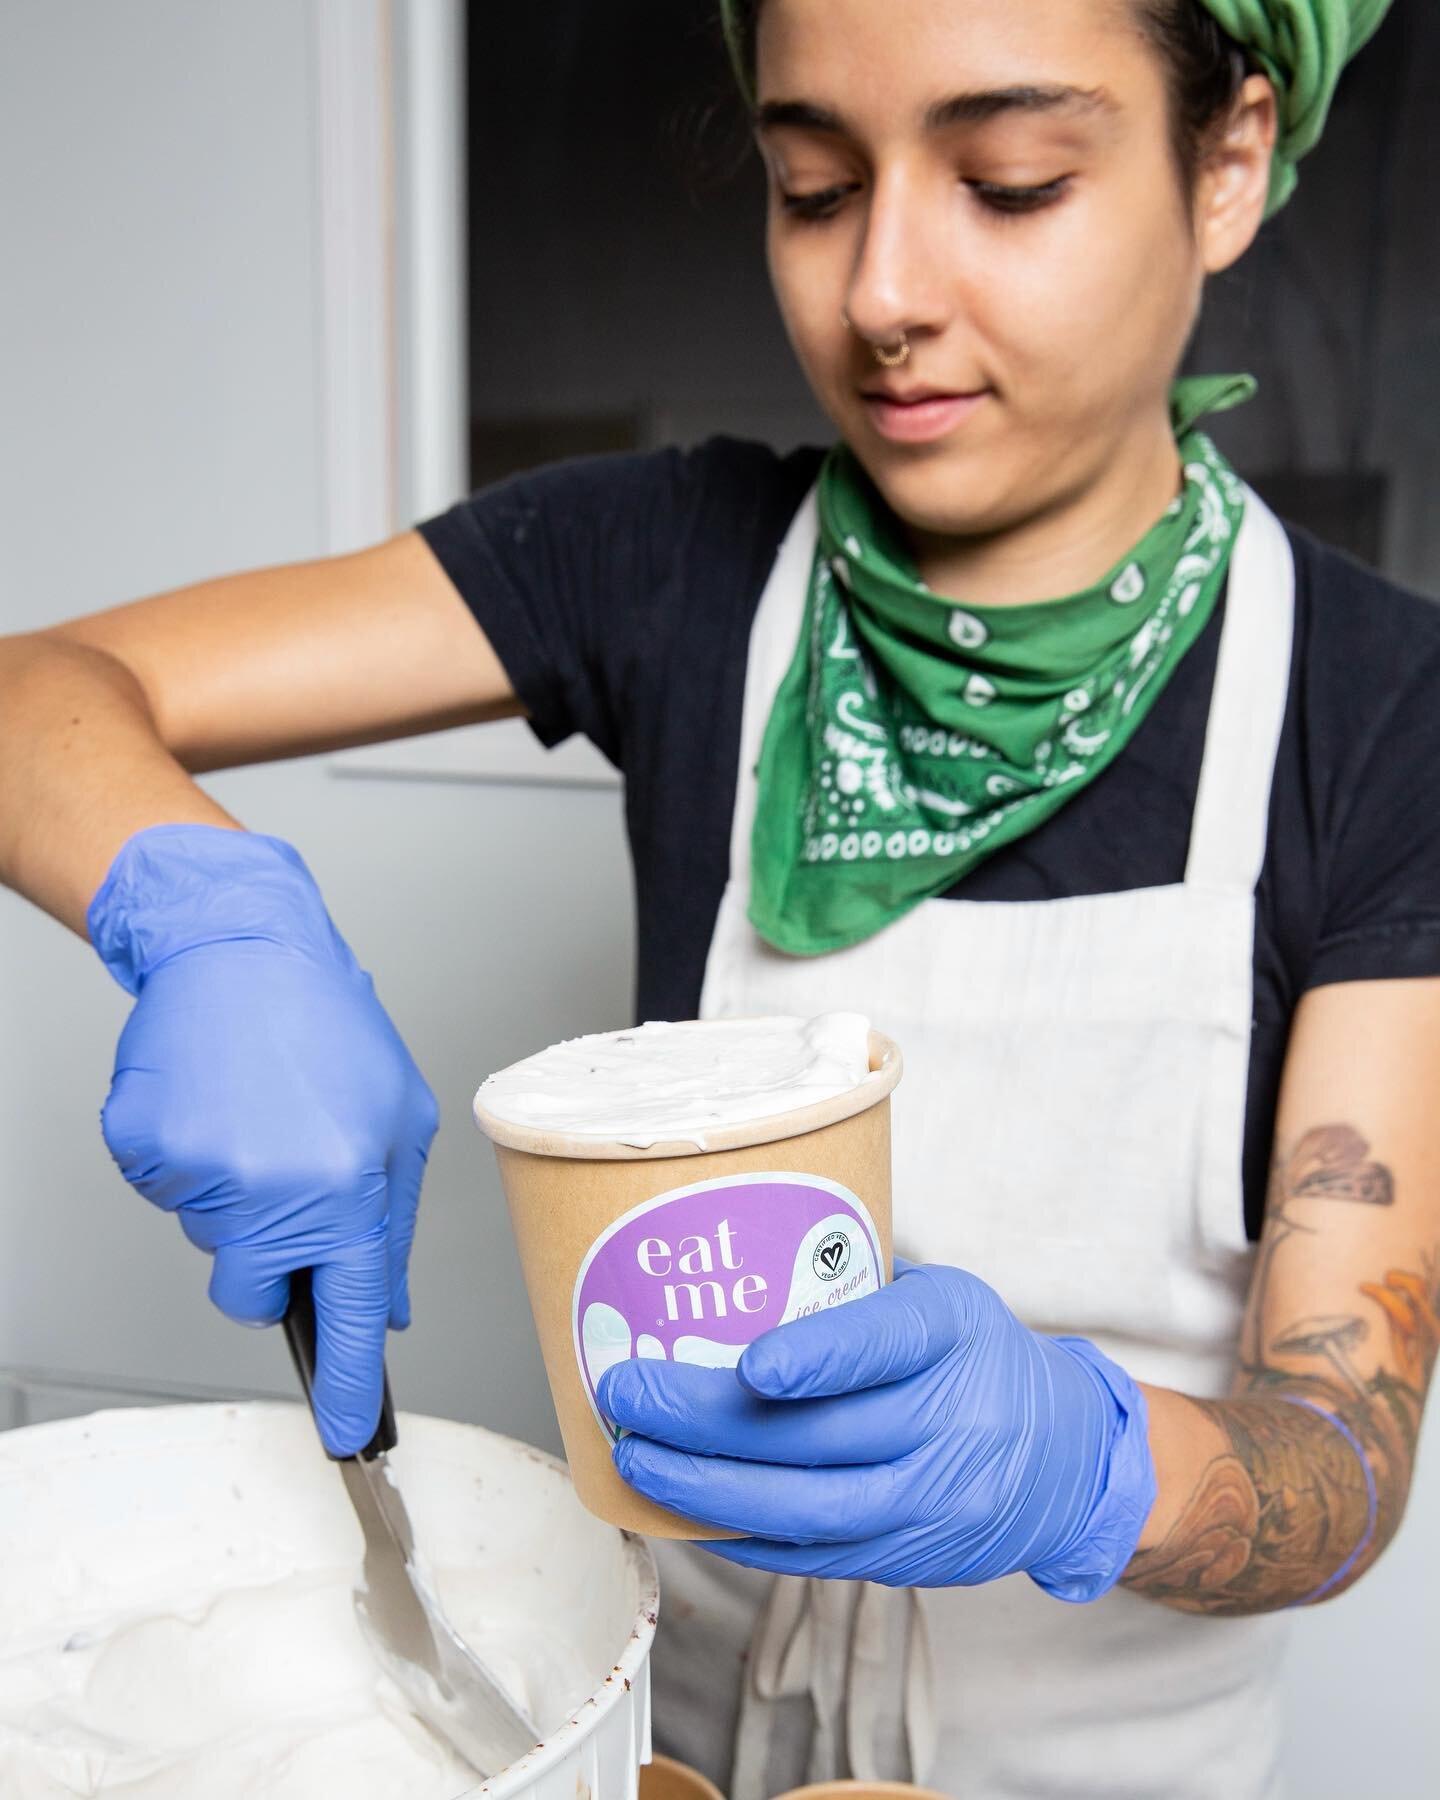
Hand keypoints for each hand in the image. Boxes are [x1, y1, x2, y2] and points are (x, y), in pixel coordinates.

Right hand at [89, 825, 438, 1454]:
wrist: (239, 948)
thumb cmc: (326, 1028)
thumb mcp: (399, 1122)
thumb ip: (392, 1225)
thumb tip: (386, 1308)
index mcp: (349, 1183)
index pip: (349, 1311)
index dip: (348, 1381)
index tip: (350, 1435)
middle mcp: (275, 1188)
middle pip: (257, 1295)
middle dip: (272, 1262)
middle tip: (288, 1178)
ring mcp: (201, 1172)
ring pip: (211, 1241)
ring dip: (235, 1197)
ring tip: (257, 1115)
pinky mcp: (144, 1148)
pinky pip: (167, 1194)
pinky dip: (190, 1162)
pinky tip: (217, 1106)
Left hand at [599, 1260, 1155, 1598]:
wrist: (1067, 1458)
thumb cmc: (975, 1356)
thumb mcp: (939, 1298)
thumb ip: (850, 1295)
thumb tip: (718, 1278)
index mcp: (953, 1331)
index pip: (885, 1344)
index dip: (818, 1359)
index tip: (749, 1366)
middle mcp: (951, 1421)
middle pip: (821, 1433)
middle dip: (709, 1420)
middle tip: (628, 1392)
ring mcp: (932, 1503)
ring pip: (808, 1506)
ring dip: (707, 1487)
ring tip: (636, 1458)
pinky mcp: (909, 1560)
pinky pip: (813, 1552)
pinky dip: (740, 1530)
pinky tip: (683, 1505)